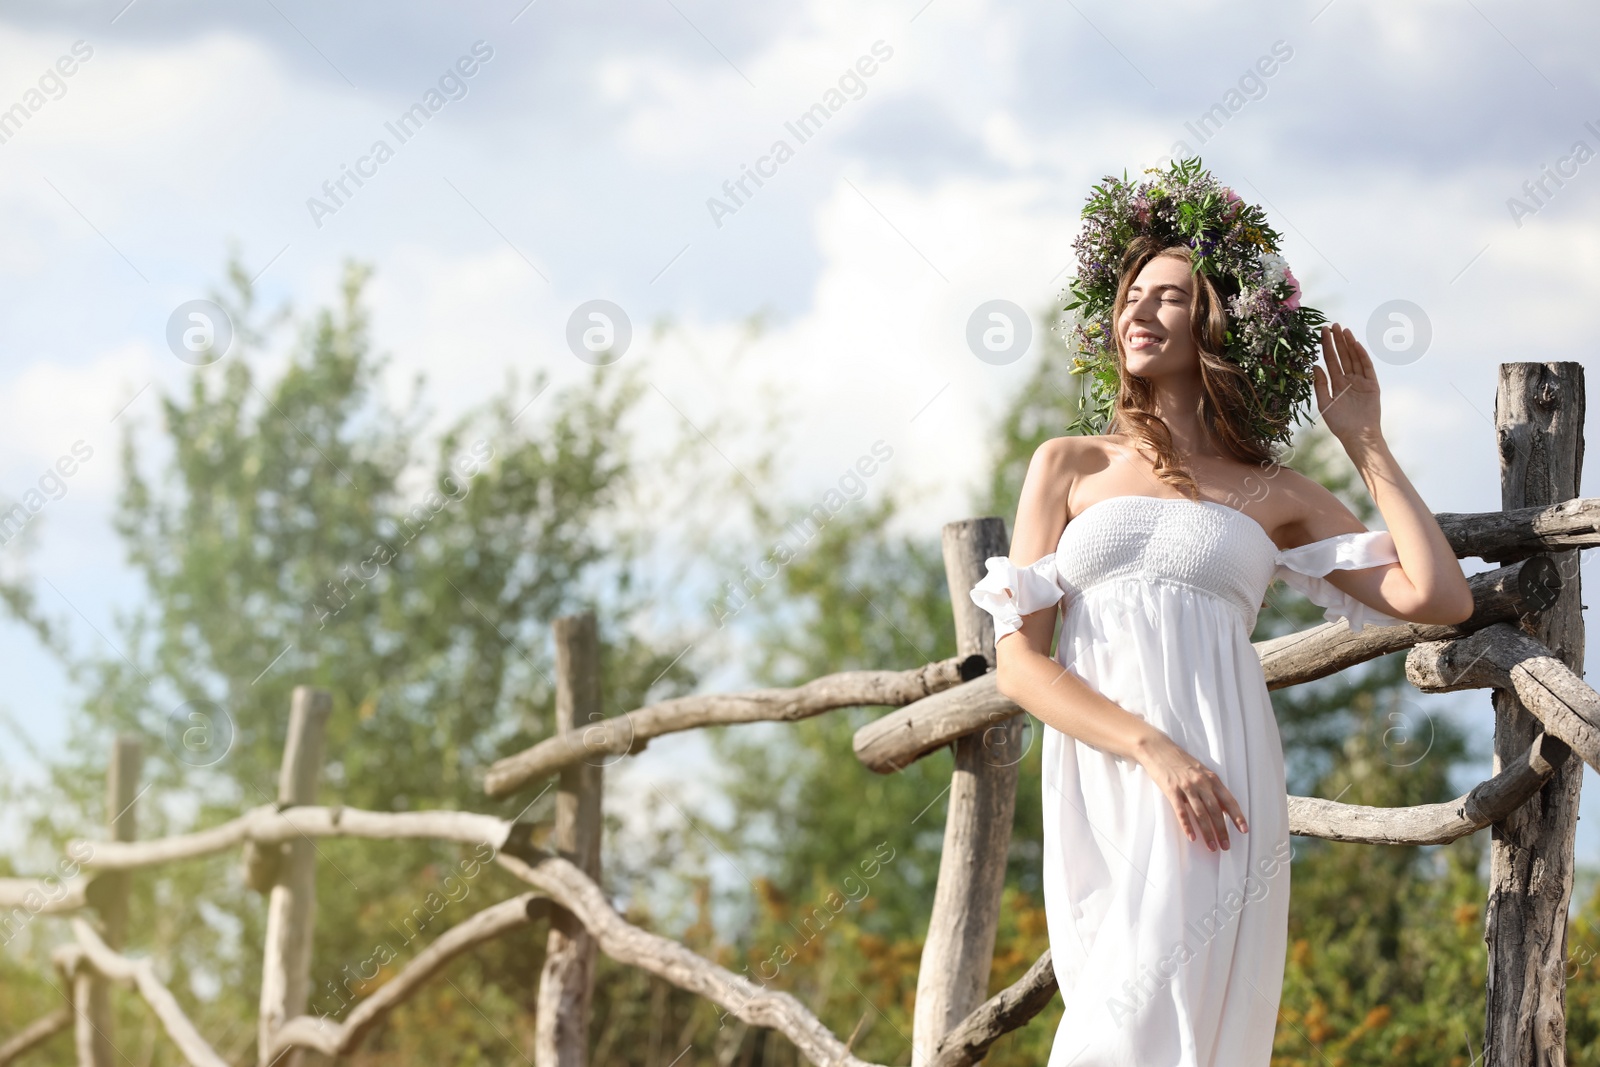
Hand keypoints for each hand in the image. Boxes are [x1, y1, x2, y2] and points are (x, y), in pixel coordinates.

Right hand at [1135, 732, 1247, 851]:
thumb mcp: (1200, 771)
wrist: (1158, 749)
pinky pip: (1181, 811)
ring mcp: (1186, 786)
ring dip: (1207, 833)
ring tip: (1212, 847)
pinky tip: (1192, 837)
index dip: (1237, 816)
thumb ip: (1212, 788)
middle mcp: (1201, 783)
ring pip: (1200, 814)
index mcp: (1211, 778)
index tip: (1243, 830)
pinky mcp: (1171, 790)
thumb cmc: (1180, 761)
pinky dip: (1187, 825)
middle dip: (1222, 830)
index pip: (1228, 800)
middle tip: (1226, 846)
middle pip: (1215, 811)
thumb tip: (1223, 808)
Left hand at [1313, 323, 1383, 447]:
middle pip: (1343, 356)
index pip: (1331, 360)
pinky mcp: (1372, 385)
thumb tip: (1315, 365)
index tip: (1322, 332)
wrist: (1357, 436)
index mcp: (1336, 383)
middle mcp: (1349, 380)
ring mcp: (1361, 381)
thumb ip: (1320, 384)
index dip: (1326, 346)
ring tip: (1344, 330)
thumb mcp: (1324, 404)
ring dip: (1350, 344)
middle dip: (1337, 341)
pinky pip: (1367, 368)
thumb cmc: (1340, 424)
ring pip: (1354, 358)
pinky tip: (1355, 345)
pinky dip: (1362, 356)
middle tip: (1332, 325)